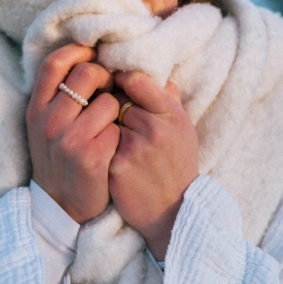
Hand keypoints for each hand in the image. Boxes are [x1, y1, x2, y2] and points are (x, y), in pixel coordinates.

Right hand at [26, 44, 120, 222]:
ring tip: (110, 125)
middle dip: (105, 77)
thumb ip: (58, 95)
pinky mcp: (91, 157)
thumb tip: (89, 57)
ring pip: (108, 101)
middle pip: (86, 74)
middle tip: (110, 89)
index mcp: (35, 110)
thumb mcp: (46, 126)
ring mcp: (69, 140)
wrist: (61, 207)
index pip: (53, 64)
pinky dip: (120, 134)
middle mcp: (48, 122)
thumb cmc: (60, 158)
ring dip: (116, 110)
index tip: (93, 53)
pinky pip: (117, 128)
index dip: (77, 51)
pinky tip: (112, 147)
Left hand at [109, 71, 198, 259]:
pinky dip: (100, 146)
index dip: (122, 80)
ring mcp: (134, 147)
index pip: (136, 79)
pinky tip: (108, 156)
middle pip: (115, 99)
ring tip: (114, 140)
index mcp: (172, 114)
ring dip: (104, 126)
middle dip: (112, 106)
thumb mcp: (183, 128)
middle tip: (116, 118)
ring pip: (104, 120)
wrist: (172, 211)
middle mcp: (154, 128)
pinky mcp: (116, 166)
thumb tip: (151, 72)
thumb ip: (168, 98)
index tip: (117, 85)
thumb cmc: (177, 165)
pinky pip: (99, 142)